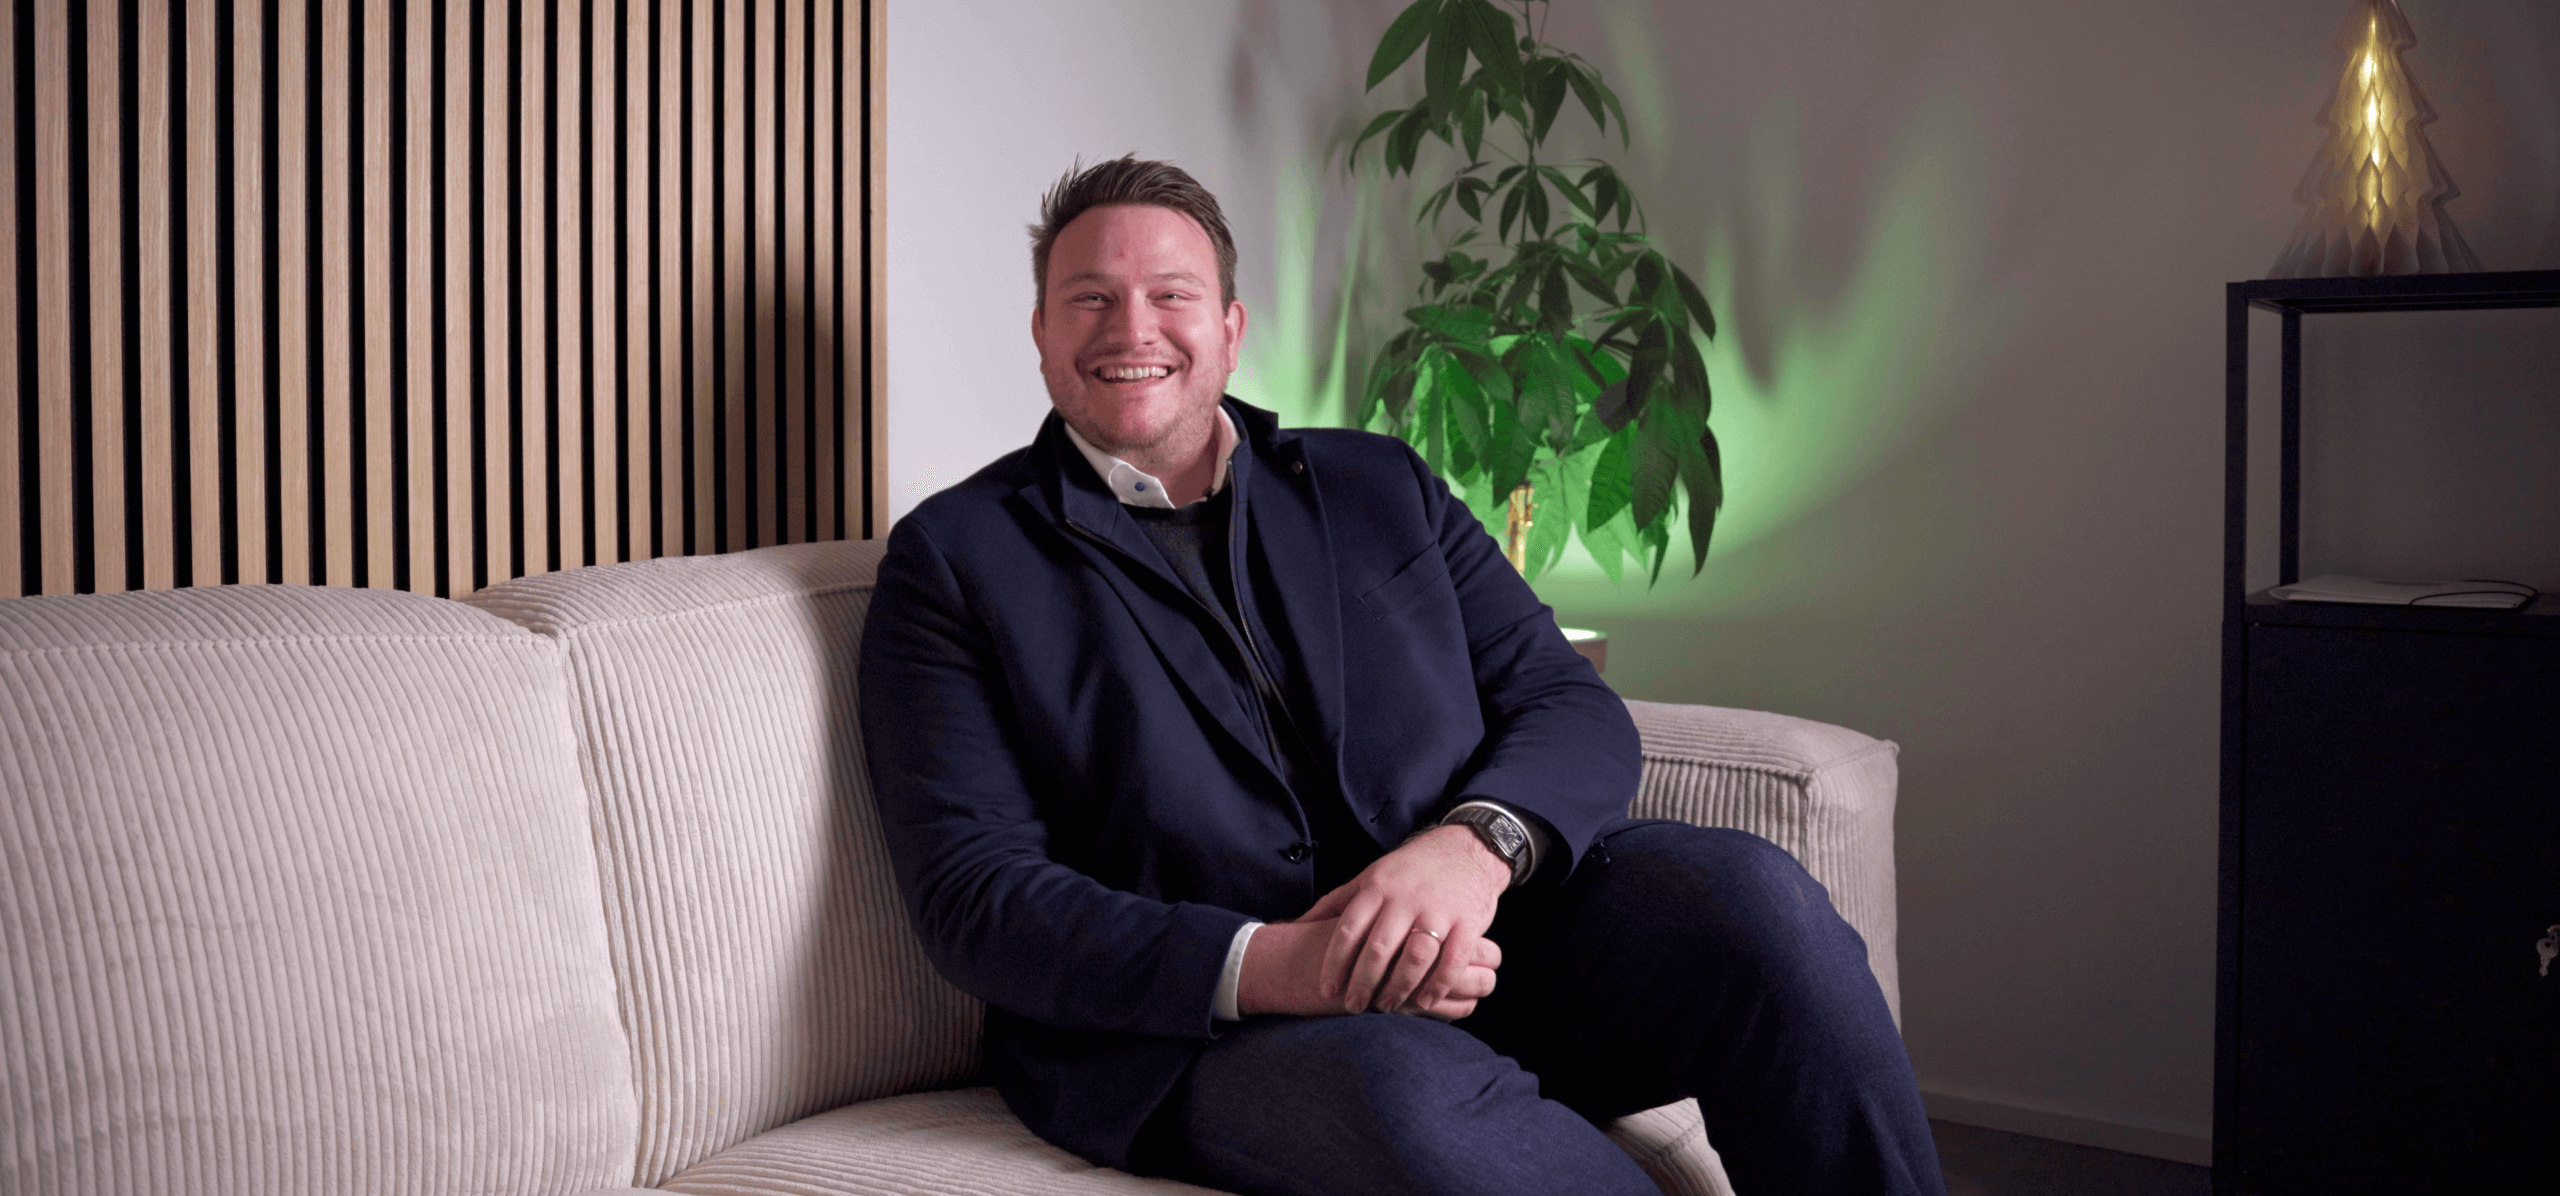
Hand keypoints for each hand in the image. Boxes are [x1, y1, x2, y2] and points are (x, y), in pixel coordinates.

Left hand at [1301, 824, 1512, 1014]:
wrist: (1465, 849)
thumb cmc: (1409, 870)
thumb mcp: (1369, 876)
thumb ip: (1335, 901)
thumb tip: (1295, 924)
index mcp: (1378, 887)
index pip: (1349, 929)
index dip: (1334, 963)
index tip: (1327, 990)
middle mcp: (1406, 898)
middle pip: (1379, 948)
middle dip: (1363, 983)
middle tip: (1353, 1007)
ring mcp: (1438, 910)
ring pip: (1414, 957)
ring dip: (1398, 988)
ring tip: (1386, 1007)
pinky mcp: (1468, 922)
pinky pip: (1452, 960)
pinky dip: (1437, 985)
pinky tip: (1424, 1002)